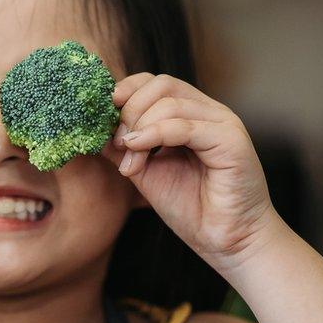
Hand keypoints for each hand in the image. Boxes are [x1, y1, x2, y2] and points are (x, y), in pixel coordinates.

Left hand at [102, 73, 281, 266]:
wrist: (226, 240)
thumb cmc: (190, 206)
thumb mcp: (143, 170)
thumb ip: (121, 147)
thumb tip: (90, 128)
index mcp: (190, 114)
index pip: (153, 82)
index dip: (125, 91)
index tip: (103, 114)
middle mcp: (208, 112)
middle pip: (160, 85)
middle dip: (129, 110)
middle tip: (118, 143)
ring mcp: (222, 123)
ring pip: (169, 103)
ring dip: (138, 129)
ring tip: (130, 160)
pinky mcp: (231, 140)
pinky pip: (185, 126)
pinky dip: (154, 134)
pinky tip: (137, 150)